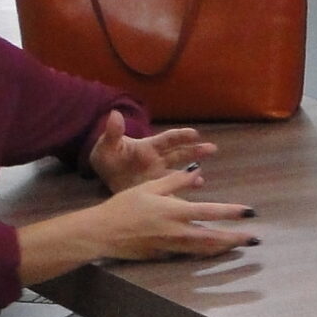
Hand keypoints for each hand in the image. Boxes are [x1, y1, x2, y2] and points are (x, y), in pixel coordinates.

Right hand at [86, 168, 255, 260]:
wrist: (102, 233)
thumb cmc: (124, 206)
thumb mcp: (149, 187)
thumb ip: (175, 181)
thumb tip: (197, 172)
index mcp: (174, 211)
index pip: (211, 212)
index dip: (232, 213)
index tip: (250, 213)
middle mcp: (177, 232)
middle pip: (213, 238)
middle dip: (236, 238)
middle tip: (255, 238)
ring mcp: (172, 247)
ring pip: (205, 249)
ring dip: (224, 247)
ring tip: (240, 245)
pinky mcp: (164, 256)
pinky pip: (191, 254)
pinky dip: (206, 252)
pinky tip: (215, 250)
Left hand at [87, 111, 216, 191]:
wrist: (104, 174)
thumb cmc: (109, 156)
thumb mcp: (107, 144)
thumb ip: (113, 132)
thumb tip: (114, 114)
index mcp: (149, 147)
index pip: (168, 139)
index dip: (181, 136)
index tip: (195, 134)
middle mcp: (158, 160)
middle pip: (180, 154)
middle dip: (196, 150)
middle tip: (213, 148)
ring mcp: (158, 175)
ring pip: (179, 174)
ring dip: (191, 175)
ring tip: (201, 180)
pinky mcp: (155, 189)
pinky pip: (170, 192)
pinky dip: (180, 195)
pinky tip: (187, 202)